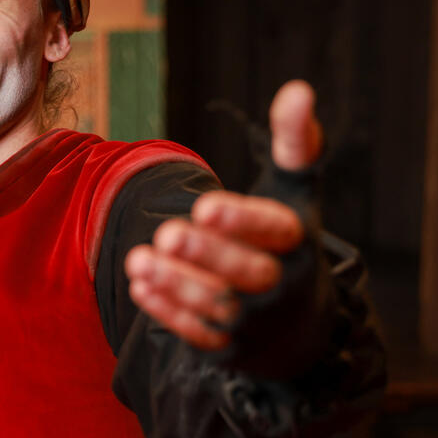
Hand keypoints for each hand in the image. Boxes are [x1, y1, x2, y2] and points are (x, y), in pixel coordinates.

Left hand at [125, 80, 324, 349]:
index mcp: (298, 245)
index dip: (243, 219)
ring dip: (176, 283)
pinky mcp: (228, 348)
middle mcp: (282, 286)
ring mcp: (255, 322)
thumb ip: (295, 146)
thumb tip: (298, 89)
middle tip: (167, 231)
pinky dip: (167, 311)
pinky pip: (197, 333)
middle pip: (248, 272)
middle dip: (206, 254)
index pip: (277, 232)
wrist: (299, 330)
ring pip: (217, 305)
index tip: (205, 204)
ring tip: (138, 258)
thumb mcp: (296, 197)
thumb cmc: (287, 246)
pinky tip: (138, 285)